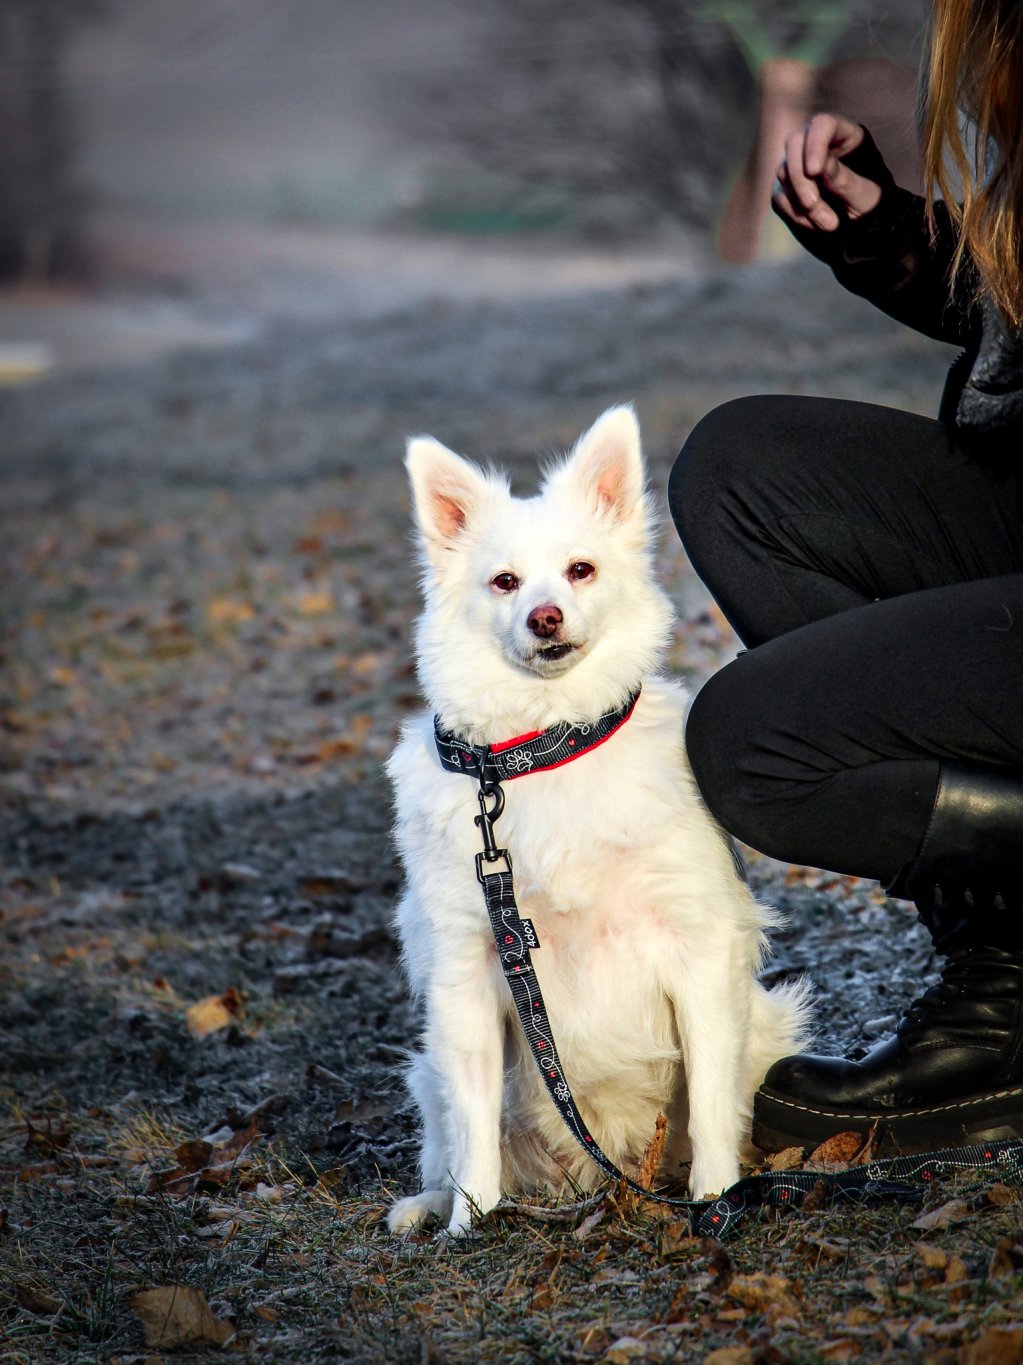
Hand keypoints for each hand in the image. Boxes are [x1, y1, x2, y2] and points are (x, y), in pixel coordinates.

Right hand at [773, 113, 881, 231]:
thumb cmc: (870, 205)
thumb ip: (843, 178)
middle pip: (794, 143)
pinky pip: (780, 196)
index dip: (814, 145)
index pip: (823, 125)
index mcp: (845, 136)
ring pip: (784, 172)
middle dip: (800, 178)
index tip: (814, 171)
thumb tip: (817, 167)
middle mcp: (818, 144)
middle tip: (812, 204)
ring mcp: (799, 165)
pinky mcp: (788, 188)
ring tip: (829, 224)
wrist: (864, 227)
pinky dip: (796, 213)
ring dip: (801, 202)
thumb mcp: (864, 194)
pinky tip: (816, 224)